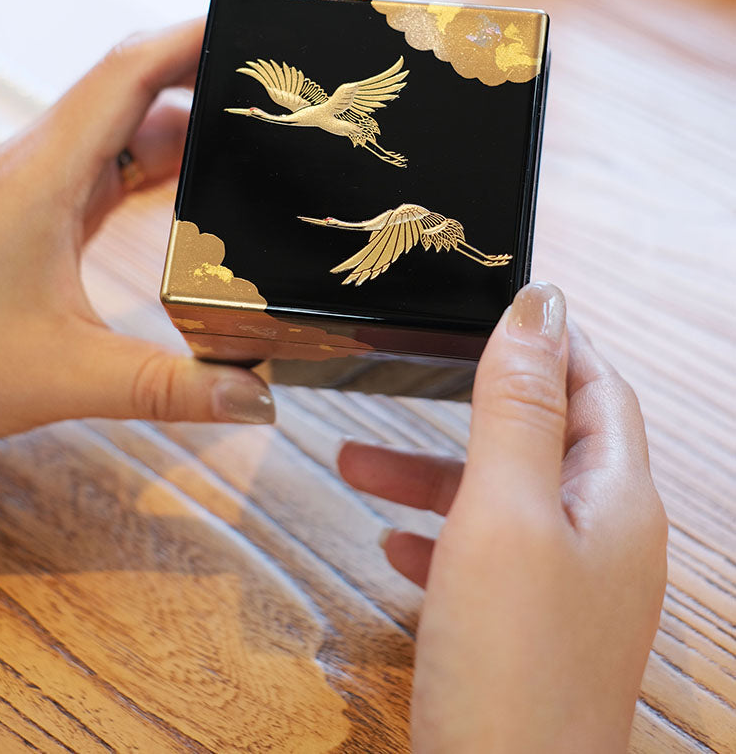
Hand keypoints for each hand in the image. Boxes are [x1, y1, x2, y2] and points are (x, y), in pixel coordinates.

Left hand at [0, 21, 273, 439]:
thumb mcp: (64, 377)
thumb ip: (167, 387)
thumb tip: (254, 397)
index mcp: (42, 177)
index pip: (127, 74)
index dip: (188, 38)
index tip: (244, 23)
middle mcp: (37, 164)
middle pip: (131, 90)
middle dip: (201, 78)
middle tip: (269, 87)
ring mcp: (34, 184)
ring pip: (119, 128)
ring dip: (182, 128)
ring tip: (249, 137)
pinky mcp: (35, 209)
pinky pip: (107, 165)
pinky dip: (155, 166)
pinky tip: (193, 190)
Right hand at [339, 283, 666, 752]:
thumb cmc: (512, 663)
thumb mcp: (503, 513)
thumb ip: (517, 406)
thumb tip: (538, 305)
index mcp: (616, 502)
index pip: (598, 389)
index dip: (554, 341)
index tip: (496, 304)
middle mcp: (604, 542)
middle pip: (545, 441)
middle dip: (472, 406)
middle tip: (415, 373)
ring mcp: (569, 593)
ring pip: (503, 502)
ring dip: (434, 475)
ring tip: (352, 462)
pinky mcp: (531, 634)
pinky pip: (487, 560)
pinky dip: (440, 537)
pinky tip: (393, 546)